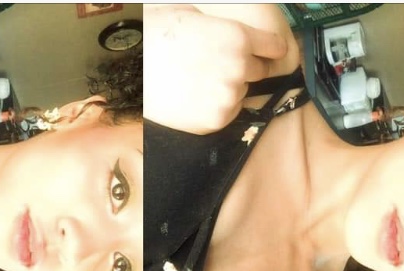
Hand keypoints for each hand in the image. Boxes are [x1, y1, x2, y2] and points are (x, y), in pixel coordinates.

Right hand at [143, 4, 298, 134]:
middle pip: (260, 71)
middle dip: (245, 68)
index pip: (274, 47)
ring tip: (200, 82)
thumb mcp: (193, 17)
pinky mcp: (216, 121)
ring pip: (242, 92)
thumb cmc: (156, 38)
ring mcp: (228, 97)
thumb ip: (223, 26)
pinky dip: (216, 107)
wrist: (129, 71)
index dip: (268, 48)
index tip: (263, 52)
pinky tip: (194, 98)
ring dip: (229, 88)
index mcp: (238, 37)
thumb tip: (232, 28)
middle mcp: (238, 68)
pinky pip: (228, 113)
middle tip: (218, 67)